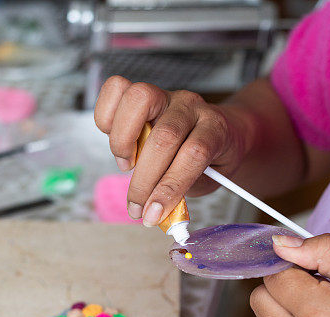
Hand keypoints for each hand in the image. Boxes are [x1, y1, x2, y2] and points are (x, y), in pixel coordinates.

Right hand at [94, 76, 249, 225]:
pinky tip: (117, 143)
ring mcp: (167, 94)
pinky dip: (106, 117)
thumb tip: (152, 213)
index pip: (194, 154)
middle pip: (165, 135)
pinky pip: (116, 88)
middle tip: (136, 206)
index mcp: (215, 128)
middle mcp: (191, 106)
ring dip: (123, 140)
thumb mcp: (207, 181)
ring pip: (140, 99)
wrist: (223, 130)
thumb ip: (181, 193)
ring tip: (126, 165)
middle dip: (144, 179)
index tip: (152, 214)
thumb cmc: (212, 159)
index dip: (170, 187)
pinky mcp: (144, 91)